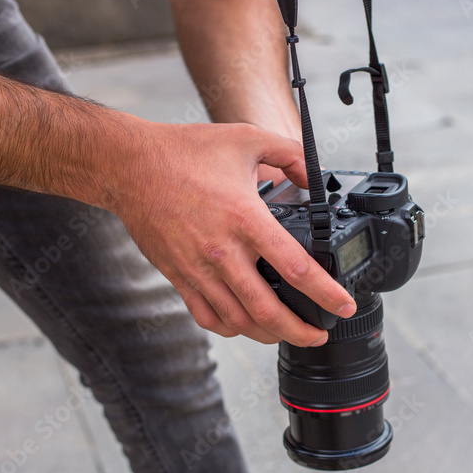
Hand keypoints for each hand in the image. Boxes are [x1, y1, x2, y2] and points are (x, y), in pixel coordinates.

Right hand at [111, 120, 355, 345]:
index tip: (343, 305)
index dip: (326, 293)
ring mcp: (197, 269)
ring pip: (239, 321)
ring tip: (288, 334)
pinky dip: (231, 328)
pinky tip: (246, 325)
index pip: (296, 269)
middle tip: (319, 334)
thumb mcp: (247, 138)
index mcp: (245, 219)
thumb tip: (315, 176)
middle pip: (269, 310)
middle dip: (301, 331)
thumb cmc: (184, 151)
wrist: (129, 166)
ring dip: (268, 334)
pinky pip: (207, 316)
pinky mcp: (178, 277)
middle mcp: (222, 252)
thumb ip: (290, 154)